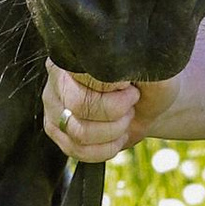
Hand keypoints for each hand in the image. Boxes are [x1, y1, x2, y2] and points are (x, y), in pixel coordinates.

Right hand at [43, 64, 172, 163]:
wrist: (146, 105)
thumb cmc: (148, 83)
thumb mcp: (151, 70)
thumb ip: (137, 66)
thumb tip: (118, 78)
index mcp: (77, 55)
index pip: (85, 73)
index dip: (114, 87)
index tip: (130, 87)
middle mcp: (57, 78)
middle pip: (79, 105)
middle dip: (115, 112)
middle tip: (130, 105)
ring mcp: (53, 106)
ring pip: (78, 132)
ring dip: (113, 131)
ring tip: (124, 119)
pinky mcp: (56, 131)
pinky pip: (77, 150)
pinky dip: (105, 149)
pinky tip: (117, 137)